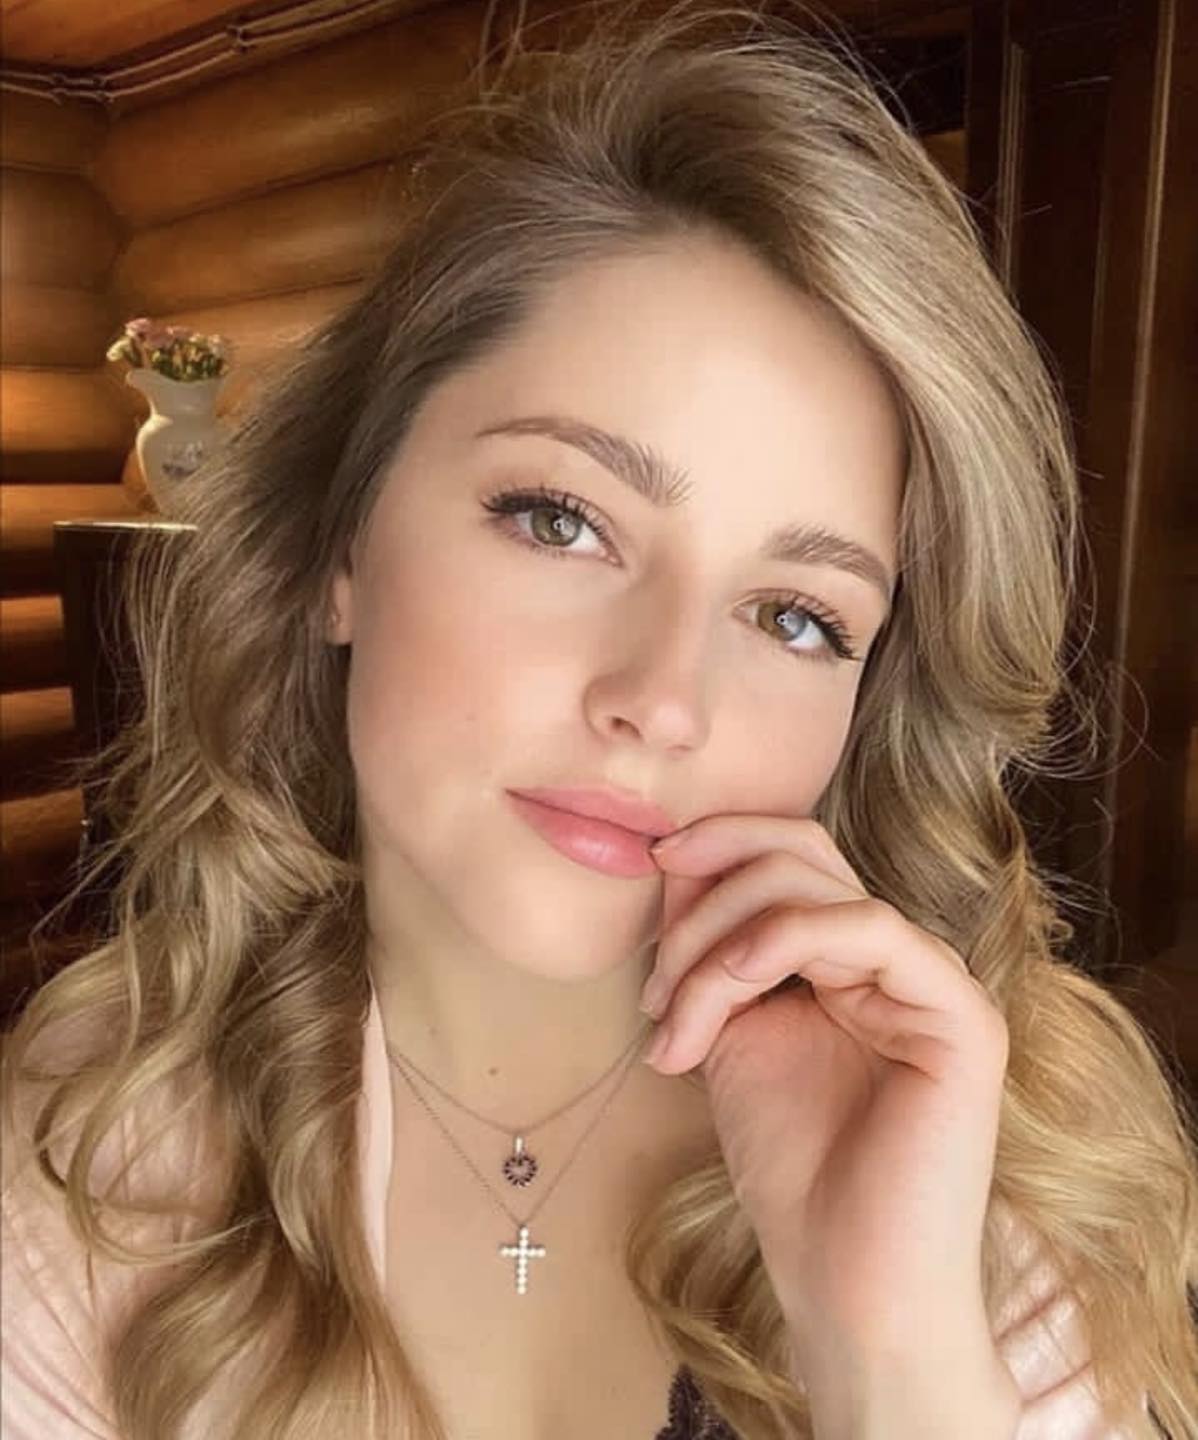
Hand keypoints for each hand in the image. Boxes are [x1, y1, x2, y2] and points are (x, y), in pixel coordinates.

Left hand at [640, 812, 1013, 1379]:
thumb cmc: (791, 1170)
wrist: (844, 1280)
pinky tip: (734, 981)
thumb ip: (714, 951)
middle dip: (708, 893)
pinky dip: (786, 937)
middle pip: (801, 852)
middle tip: (656, 978)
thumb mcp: (729, 1030)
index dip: (720, 842)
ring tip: (678, 1013)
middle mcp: (895, 957)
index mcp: (847, 957)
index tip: (649, 861)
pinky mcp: (962, 1016)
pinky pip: (872, 929)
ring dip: (721, 936)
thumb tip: (676, 862)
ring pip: (818, 886)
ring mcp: (933, 982)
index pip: (790, 853)